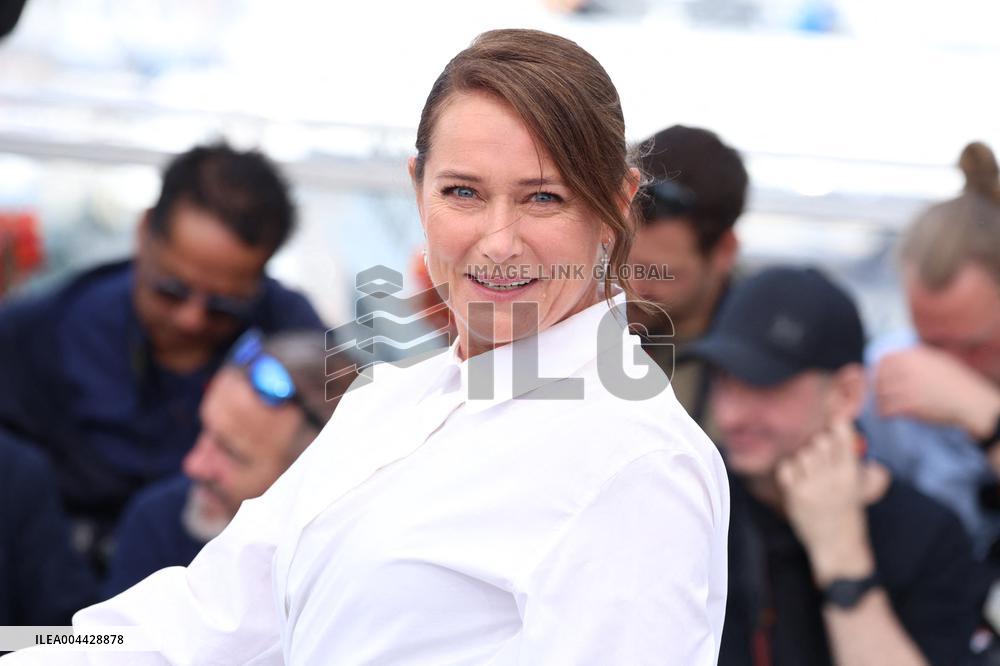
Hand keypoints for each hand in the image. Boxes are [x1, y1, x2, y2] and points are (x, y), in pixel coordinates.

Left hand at [777, 420, 879, 586]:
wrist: (837, 545)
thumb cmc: (848, 513)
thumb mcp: (860, 488)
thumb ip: (854, 461)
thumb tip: (847, 428)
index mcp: (850, 475)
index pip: (843, 438)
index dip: (839, 426)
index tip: (836, 422)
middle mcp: (831, 479)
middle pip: (819, 442)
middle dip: (819, 445)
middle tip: (821, 455)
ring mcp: (811, 487)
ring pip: (802, 453)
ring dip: (804, 458)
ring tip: (810, 471)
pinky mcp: (794, 495)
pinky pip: (785, 467)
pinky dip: (789, 469)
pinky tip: (797, 477)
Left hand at [875, 346, 999, 438]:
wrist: (969, 401)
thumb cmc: (956, 381)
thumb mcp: (937, 359)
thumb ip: (917, 357)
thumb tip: (898, 357)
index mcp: (913, 356)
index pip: (884, 360)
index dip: (879, 370)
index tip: (880, 378)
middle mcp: (907, 369)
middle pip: (879, 378)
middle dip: (878, 387)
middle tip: (880, 395)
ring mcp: (907, 387)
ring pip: (880, 394)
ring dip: (879, 401)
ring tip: (883, 406)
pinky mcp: (908, 405)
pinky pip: (886, 409)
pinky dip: (883, 413)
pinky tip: (886, 415)